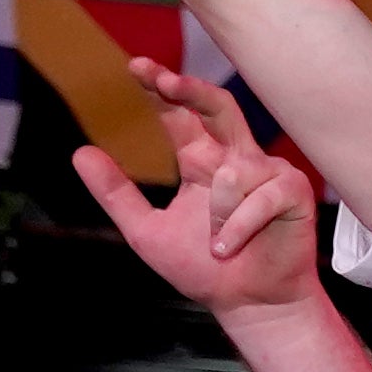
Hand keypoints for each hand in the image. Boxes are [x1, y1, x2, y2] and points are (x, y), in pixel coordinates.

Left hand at [69, 59, 321, 313]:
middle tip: (165, 81)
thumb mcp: (145, 231)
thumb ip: (116, 193)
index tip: (136, 67)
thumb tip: (80, 152)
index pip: (180, 116)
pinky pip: (258, 196)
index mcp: (202, 161)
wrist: (249, 304)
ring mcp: (267, 172)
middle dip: (192, 90)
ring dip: (216, 214)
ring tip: (218, 245)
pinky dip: (238, 226)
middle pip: (217, 107)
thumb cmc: (204, 270)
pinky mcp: (291, 191)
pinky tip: (230, 247)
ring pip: (230, 171)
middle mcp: (234, 158)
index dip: (160, 90)